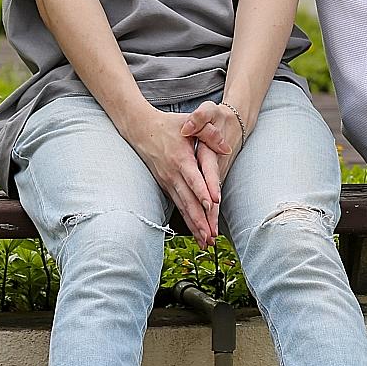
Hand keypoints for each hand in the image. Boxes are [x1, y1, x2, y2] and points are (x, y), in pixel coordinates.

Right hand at [118, 105, 229, 247]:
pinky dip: (187, 220)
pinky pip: (178, 206)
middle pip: (188, 200)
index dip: (203, 191)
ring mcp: (167, 182)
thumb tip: (226, 148)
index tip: (213, 204)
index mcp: (181, 158)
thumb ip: (209, 133)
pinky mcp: (166, 186)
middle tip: (211, 236)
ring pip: (183, 207)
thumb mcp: (190, 123)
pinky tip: (196, 232)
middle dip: (200, 219)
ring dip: (194, 225)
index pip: (193, 178)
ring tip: (206, 242)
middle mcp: (173, 174)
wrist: (140, 129)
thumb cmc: (169, 125)